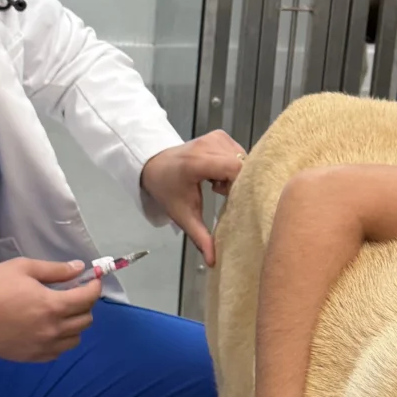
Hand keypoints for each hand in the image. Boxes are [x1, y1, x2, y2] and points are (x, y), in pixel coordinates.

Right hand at [0, 257, 101, 361]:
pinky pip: (58, 352)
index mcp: (52, 305)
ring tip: (61, 313)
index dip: (94, 287)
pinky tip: (49, 329)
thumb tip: (78, 268)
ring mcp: (42, 346)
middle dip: (85, 304)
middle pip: (85, 320)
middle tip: (73, 294)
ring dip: (74, 324)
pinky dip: (60, 341)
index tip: (92, 280)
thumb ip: (54, 270)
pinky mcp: (31, 357)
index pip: (88, 298)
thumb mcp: (23, 268)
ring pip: (75, 339)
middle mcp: (52, 329)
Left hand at [142, 132, 245, 266]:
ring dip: (236, 175)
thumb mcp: (183, 216)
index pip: (235, 169)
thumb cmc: (168, 190)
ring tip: (217, 187)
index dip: (241, 185)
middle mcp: (208, 144)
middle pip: (242, 164)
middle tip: (224, 196)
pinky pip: (238, 152)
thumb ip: (200, 237)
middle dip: (239, 182)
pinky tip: (218, 176)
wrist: (154, 165)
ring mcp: (216, 137)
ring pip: (242, 159)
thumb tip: (213, 261)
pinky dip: (234, 166)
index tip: (233, 200)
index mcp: (197, 163)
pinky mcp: (220, 135)